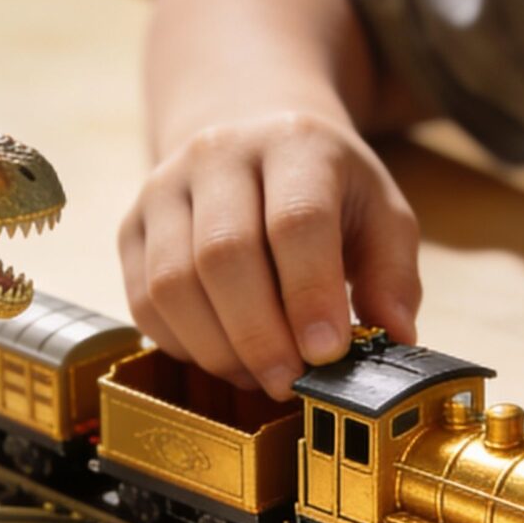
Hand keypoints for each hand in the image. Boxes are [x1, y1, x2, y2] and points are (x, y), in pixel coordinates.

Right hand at [119, 112, 421, 398]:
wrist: (252, 140)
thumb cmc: (326, 190)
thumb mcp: (379, 213)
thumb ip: (393, 274)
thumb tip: (393, 337)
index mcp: (294, 143)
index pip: (295, 220)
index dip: (309, 293)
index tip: (327, 353)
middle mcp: (217, 155)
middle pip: (223, 254)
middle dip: (259, 335)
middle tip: (290, 383)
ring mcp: (163, 188)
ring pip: (172, 284)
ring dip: (218, 349)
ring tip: (260, 376)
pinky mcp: (130, 227)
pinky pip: (143, 303)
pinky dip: (183, 346)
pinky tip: (224, 357)